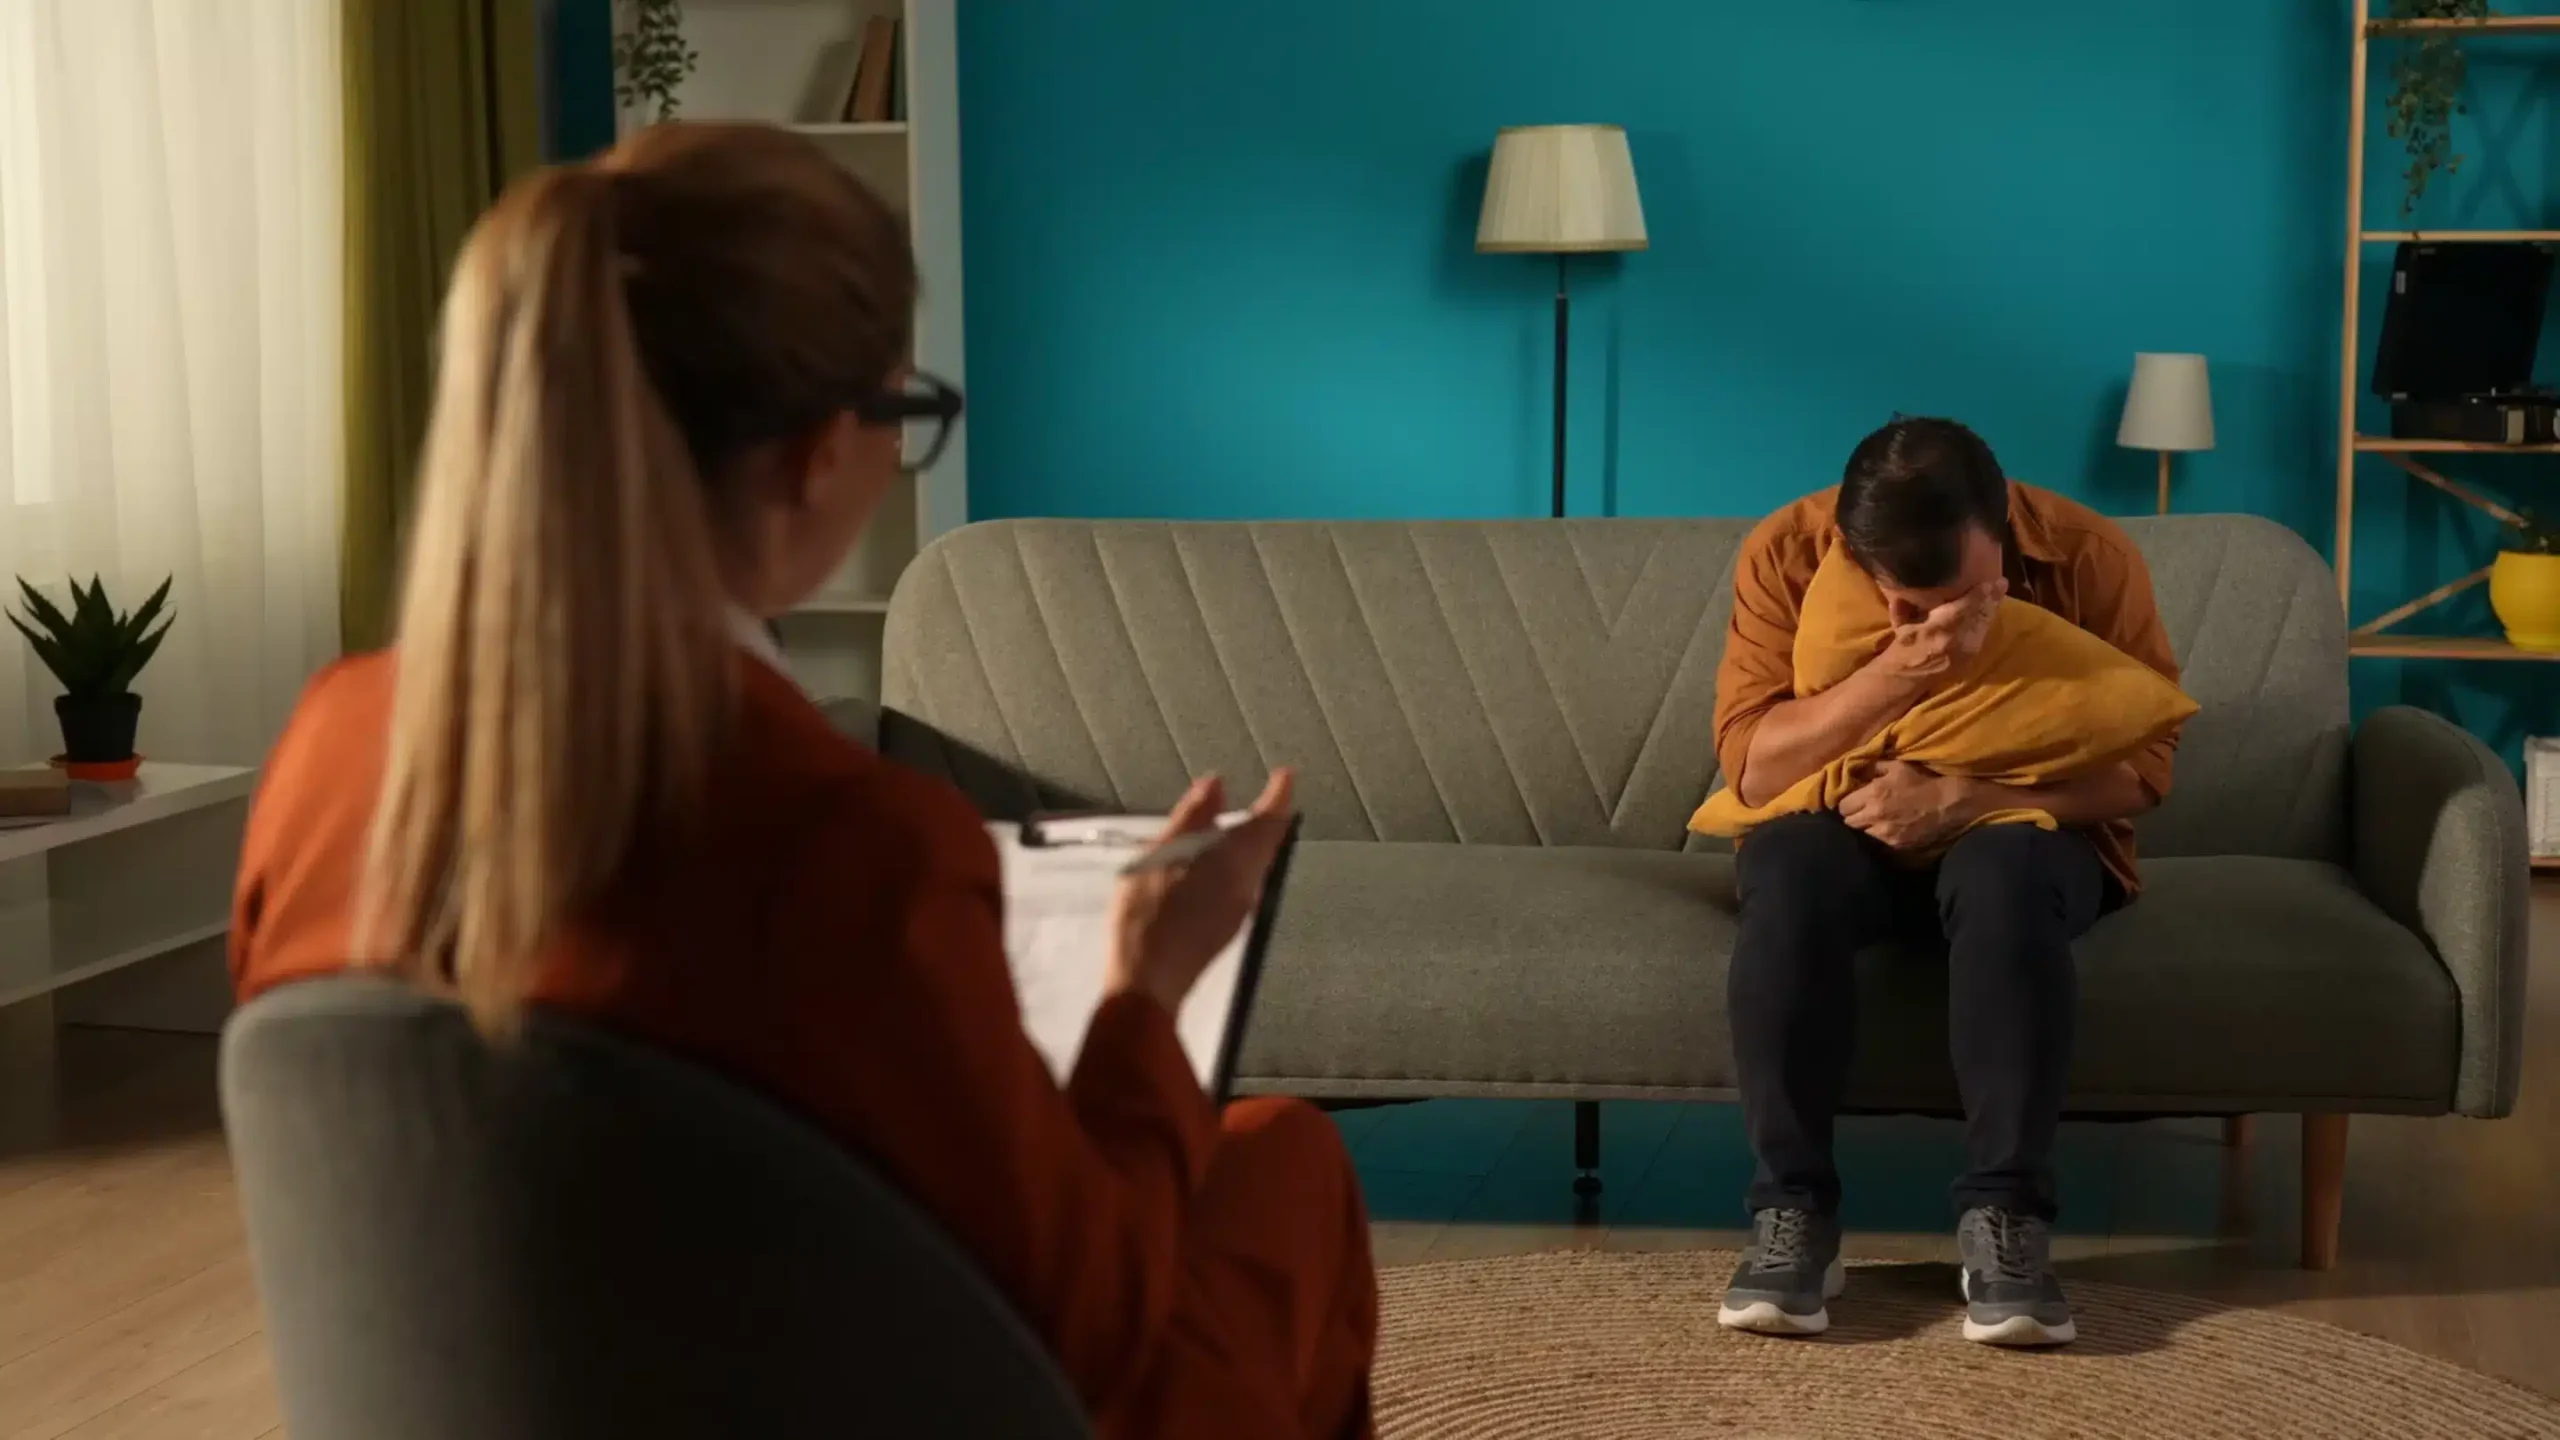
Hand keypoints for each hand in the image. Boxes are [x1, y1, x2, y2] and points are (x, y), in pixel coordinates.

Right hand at [1106, 770, 1295, 1014]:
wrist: (1149, 981)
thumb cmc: (1148, 913)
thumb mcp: (1160, 856)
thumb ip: (1191, 818)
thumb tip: (1217, 785)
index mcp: (1235, 861)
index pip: (1269, 820)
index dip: (1279, 795)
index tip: (1286, 774)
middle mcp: (1248, 883)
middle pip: (1269, 844)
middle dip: (1270, 817)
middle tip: (1269, 793)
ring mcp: (1241, 909)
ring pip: (1257, 864)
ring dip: (1253, 840)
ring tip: (1238, 821)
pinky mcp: (1228, 926)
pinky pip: (1243, 882)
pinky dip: (1237, 861)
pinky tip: (1216, 861)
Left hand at [1838, 761, 1982, 851]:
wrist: (1948, 804)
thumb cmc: (1922, 781)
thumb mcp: (1897, 766)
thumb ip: (1873, 767)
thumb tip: (1856, 771)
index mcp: (1872, 794)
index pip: (1842, 806)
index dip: (1847, 803)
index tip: (1854, 800)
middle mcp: (1874, 815)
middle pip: (1848, 822)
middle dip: (1853, 815)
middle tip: (1862, 811)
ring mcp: (1884, 833)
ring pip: (1862, 833)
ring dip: (1865, 827)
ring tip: (1876, 821)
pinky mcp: (1895, 845)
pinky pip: (1878, 842)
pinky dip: (1880, 836)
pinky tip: (1889, 829)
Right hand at [1870, 579, 2005, 689]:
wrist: (1907, 677)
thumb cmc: (1903, 648)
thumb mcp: (1901, 625)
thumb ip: (1903, 608)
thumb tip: (1902, 592)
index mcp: (1937, 629)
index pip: (1964, 608)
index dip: (1978, 594)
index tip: (1988, 582)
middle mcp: (1955, 640)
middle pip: (1979, 615)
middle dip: (1991, 599)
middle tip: (2002, 583)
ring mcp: (1966, 651)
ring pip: (1984, 625)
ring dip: (1992, 609)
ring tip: (2000, 593)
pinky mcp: (1971, 658)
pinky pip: (1982, 636)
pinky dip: (1986, 623)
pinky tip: (1990, 613)